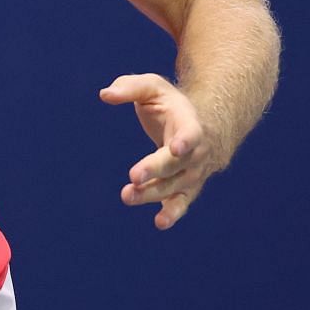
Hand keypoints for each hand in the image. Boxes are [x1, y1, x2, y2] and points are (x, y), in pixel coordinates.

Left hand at [99, 73, 220, 229]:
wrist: (204, 128)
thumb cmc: (171, 105)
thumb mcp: (153, 87)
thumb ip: (129, 87)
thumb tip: (105, 95)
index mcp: (190, 123)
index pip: (191, 133)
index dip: (186, 141)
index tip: (176, 149)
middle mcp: (196, 152)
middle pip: (176, 164)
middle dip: (156, 170)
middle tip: (133, 177)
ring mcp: (193, 172)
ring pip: (175, 186)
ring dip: (152, 193)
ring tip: (127, 196)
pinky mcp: (186, 188)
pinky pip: (181, 202)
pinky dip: (172, 213)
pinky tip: (160, 222)